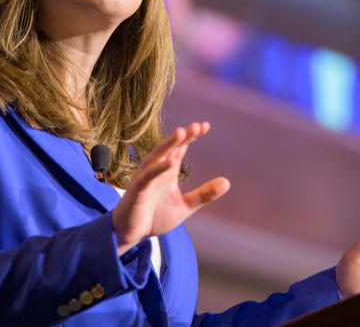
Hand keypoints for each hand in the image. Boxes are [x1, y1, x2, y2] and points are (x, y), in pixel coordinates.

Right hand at [112, 122, 230, 254]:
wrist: (132, 233)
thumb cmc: (155, 216)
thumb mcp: (185, 206)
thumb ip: (204, 194)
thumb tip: (227, 182)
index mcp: (168, 171)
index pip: (180, 148)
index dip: (190, 136)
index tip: (204, 126)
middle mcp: (157, 169)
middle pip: (170, 147)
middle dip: (182, 136)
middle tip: (197, 126)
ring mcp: (146, 178)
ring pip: (157, 156)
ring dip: (169, 144)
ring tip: (182, 133)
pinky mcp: (138, 190)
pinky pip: (148, 176)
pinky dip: (159, 169)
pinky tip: (171, 163)